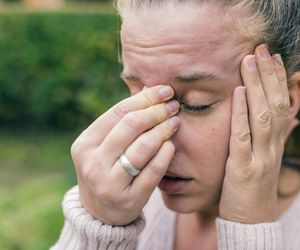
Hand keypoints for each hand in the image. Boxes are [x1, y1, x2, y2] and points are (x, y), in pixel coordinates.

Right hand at [71, 85, 179, 225]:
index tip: (165, 90)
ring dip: (164, 130)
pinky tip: (171, 144)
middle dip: (156, 111)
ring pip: (143, 147)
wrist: (100, 212)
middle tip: (173, 106)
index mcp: (84, 144)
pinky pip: (154, 170)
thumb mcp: (104, 145)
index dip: (144, 98)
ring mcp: (109, 184)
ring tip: (175, 122)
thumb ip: (122, 120)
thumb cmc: (106, 169)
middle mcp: (93, 163)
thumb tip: (150, 90)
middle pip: (131, 126)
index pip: (118, 112)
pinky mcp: (129, 200)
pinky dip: (166, 154)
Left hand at [219, 44, 289, 222]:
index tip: (272, 58)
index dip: (279, 80)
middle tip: (261, 50)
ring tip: (250, 62)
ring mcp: (260, 157)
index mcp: (276, 143)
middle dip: (268, 75)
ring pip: (262, 115)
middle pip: (275, 104)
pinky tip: (238, 94)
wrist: (252, 221)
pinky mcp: (243, 169)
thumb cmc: (253, 188)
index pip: (282, 105)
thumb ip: (271, 137)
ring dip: (257, 86)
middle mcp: (272, 146)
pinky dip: (241, 114)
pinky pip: (243, 137)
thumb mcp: (266, 159)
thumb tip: (283, 116)